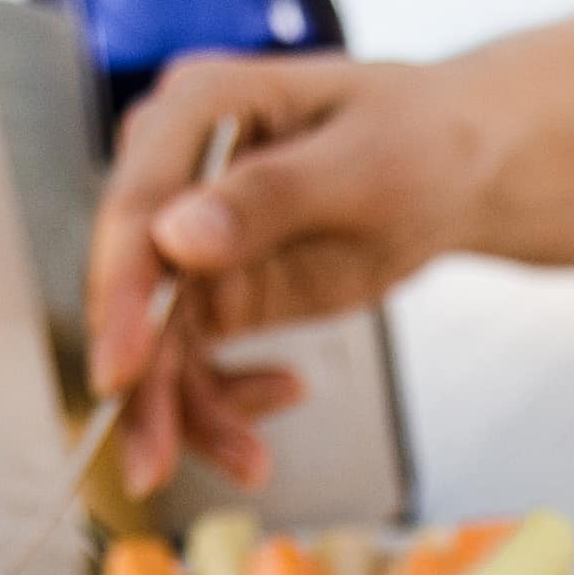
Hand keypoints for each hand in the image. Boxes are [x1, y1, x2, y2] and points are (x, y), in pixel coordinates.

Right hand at [83, 56, 444, 493]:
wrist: (455, 169)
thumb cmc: (419, 143)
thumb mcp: (365, 166)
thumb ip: (271, 197)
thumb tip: (178, 239)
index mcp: (197, 107)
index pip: (139, 210)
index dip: (122, 297)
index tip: (118, 375)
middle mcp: (174, 170)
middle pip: (133, 288)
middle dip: (145, 384)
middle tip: (153, 467)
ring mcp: (188, 234)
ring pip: (158, 340)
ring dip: (192, 411)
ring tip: (250, 465)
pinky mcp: (211, 286)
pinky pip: (194, 359)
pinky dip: (228, 398)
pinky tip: (285, 394)